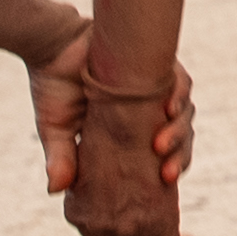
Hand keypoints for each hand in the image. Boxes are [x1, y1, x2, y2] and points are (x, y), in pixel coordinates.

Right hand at [32, 21, 196, 197]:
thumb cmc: (54, 87)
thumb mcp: (56, 129)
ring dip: (178, 131)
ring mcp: (156, 88)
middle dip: (179, 156)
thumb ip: (61, 158)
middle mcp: (148, 110)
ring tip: (161, 145)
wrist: (51, 45)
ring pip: (184, 113)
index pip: (161, 156)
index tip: (164, 186)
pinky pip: (180, 80)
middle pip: (179, 137)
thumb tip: (54, 190)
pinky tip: (170, 109)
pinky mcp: (158, 64)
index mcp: (130, 131)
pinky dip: (179, 94)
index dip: (168, 170)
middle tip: (167, 173)